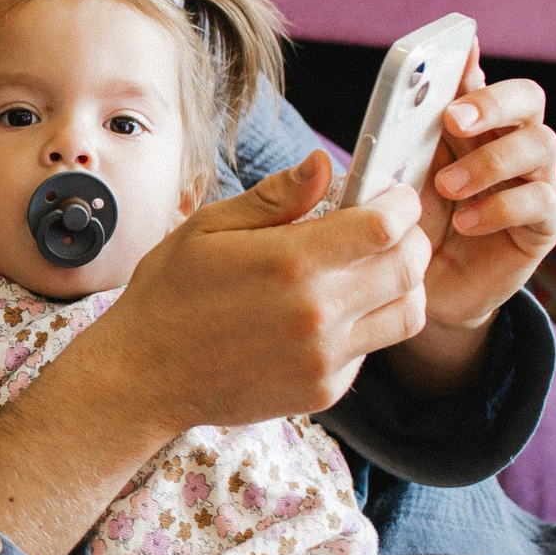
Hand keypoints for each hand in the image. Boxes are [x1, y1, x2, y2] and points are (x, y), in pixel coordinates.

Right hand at [0, 149, 428, 554]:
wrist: (144, 375)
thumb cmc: (169, 294)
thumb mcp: (209, 228)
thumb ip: (276, 197)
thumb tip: (323, 165)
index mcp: (291, 263)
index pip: (386, 226)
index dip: (400, 203)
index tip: (391, 195)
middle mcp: (318, 314)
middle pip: (409, 267)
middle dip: (411, 238)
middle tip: (390, 228)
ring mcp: (325, 357)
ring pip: (406, 313)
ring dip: (401, 284)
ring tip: (370, 269)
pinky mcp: (324, 389)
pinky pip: (371, 350)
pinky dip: (365, 324)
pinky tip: (326, 313)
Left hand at [387, 51, 555, 394]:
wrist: (424, 291)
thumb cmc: (410, 226)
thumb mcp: (398, 182)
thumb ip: (401, 142)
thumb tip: (397, 99)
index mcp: (472, 125)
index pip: (481, 80)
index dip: (473, 62)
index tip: (456, 50)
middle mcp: (510, 142)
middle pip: (528, 98)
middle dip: (492, 101)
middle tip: (452, 120)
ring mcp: (533, 179)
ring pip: (541, 144)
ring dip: (491, 160)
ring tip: (448, 187)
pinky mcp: (543, 222)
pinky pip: (540, 201)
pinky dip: (501, 207)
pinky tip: (466, 222)